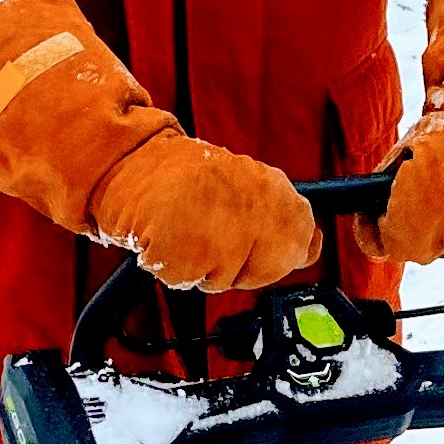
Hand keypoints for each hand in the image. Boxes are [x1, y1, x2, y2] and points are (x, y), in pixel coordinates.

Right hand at [91, 129, 320, 293]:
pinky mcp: (191, 257)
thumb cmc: (185, 178)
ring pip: (226, 279)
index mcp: (273, 189)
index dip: (287, 251)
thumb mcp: (245, 184)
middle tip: (217, 237)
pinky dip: (176, 266)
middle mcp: (255, 209)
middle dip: (245, 265)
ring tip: (189, 229)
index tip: (268, 246)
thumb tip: (312, 246)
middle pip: (269, 270)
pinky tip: (170, 237)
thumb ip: (280, 217)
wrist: (131, 164)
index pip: (303, 240)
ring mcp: (224, 235)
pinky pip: (190, 279)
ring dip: (205, 265)